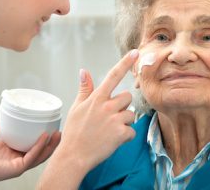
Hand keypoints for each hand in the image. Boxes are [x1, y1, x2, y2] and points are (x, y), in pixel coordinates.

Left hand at [0, 119, 60, 182]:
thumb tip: (3, 118)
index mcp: (10, 152)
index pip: (31, 147)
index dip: (42, 139)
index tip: (50, 129)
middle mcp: (16, 159)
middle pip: (39, 152)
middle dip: (51, 143)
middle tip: (59, 131)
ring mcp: (17, 165)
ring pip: (39, 156)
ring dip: (50, 146)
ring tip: (58, 134)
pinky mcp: (16, 168)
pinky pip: (31, 157)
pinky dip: (39, 147)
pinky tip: (45, 137)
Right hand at [37, 49, 138, 188]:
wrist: (74, 156)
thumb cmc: (74, 132)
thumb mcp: (76, 108)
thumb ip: (84, 89)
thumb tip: (84, 71)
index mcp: (96, 98)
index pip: (113, 75)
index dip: (125, 63)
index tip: (135, 52)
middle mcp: (107, 106)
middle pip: (127, 97)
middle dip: (122, 106)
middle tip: (109, 118)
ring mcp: (115, 120)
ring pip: (130, 114)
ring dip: (124, 122)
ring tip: (109, 131)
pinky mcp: (121, 133)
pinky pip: (132, 131)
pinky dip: (125, 137)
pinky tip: (113, 140)